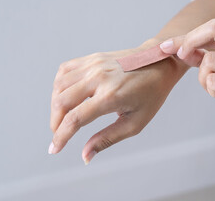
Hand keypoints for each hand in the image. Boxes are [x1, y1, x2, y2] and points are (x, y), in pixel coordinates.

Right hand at [49, 42, 183, 163]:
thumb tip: (85, 156)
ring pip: (60, 85)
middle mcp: (99, 77)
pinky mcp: (93, 58)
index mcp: (111, 96)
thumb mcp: (134, 123)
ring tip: (62, 117)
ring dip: (55, 105)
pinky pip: (65, 70)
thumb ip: (107, 139)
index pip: (75, 119)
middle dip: (55, 122)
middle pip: (62, 101)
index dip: (61, 136)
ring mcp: (95, 64)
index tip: (54, 148)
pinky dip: (59, 85)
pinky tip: (65, 96)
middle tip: (59, 134)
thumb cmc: (151, 94)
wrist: (160, 63)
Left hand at [160, 19, 214, 133]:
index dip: (187, 36)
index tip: (167, 46)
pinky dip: (213, 91)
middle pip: (213, 29)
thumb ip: (208, 55)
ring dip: (204, 79)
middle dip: (189, 41)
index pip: (213, 26)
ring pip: (208, 61)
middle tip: (181, 56)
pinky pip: (213, 82)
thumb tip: (180, 48)